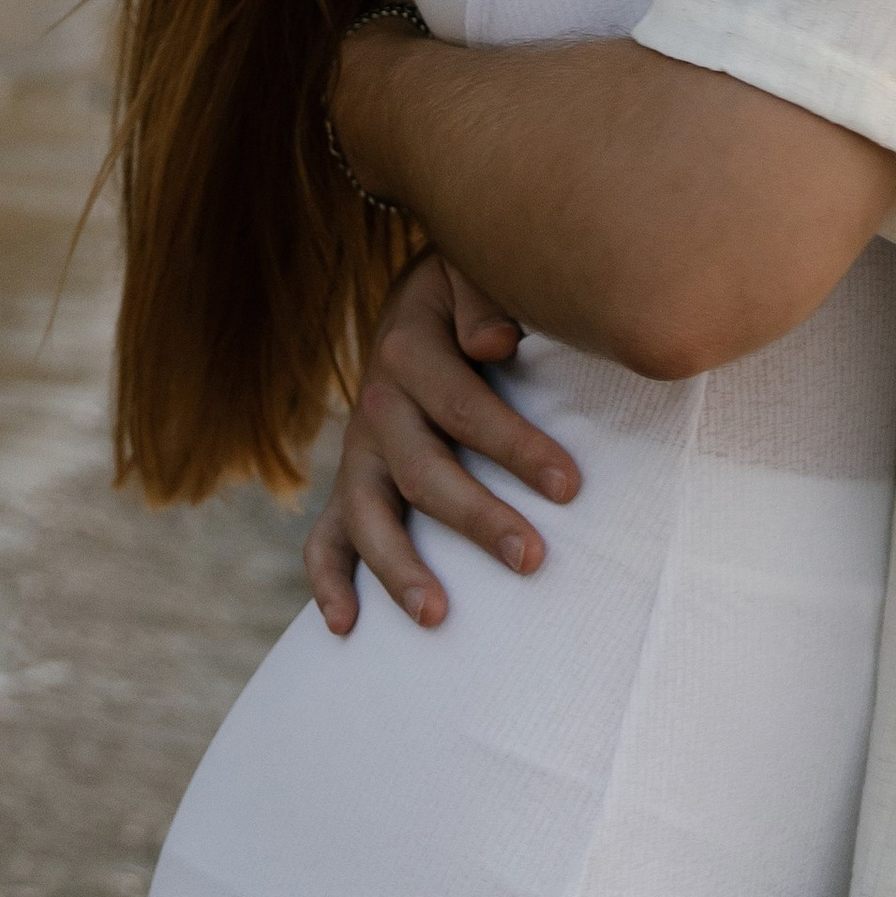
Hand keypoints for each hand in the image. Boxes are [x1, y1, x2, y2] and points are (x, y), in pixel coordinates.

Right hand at [302, 251, 581, 634]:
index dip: (516, 447)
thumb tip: (493, 344)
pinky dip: (328, 581)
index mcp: (412, 349)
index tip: (570, 486)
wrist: (428, 291)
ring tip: (437, 614)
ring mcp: (359, 449)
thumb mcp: (477, 269)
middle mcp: (378, 404)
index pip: (466, 409)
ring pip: (367, 515)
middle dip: (476, 518)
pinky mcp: (352, 480)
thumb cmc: (475, 289)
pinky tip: (346, 628)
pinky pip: (325, 536)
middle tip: (531, 560)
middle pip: (422, 472)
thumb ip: (486, 298)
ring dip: (398, 567)